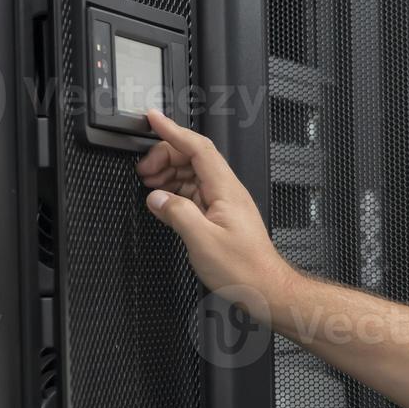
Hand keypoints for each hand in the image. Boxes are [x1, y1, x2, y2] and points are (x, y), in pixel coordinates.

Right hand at [136, 108, 295, 305]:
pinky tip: (163, 201)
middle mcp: (226, 191)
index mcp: (225, 189)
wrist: (265, 288)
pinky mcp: (220, 216)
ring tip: (149, 185)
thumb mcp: (202, 241)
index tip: (152, 119)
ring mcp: (224, 203)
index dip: (173, 130)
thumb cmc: (244, 268)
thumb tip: (156, 197)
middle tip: (143, 170)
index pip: (198, 147)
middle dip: (165, 156)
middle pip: (193, 157)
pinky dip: (175, 192)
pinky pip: (194, 193)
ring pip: (192, 174)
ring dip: (168, 174)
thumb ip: (176, 213)